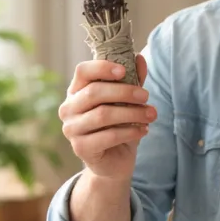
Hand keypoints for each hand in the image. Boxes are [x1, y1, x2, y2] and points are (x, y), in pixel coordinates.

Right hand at [58, 55, 154, 180]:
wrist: (114, 161)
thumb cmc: (118, 126)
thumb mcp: (127, 101)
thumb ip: (132, 80)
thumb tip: (139, 59)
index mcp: (76, 91)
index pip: (82, 71)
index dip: (102, 68)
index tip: (124, 71)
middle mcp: (68, 109)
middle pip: (94, 93)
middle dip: (124, 92)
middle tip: (146, 96)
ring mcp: (71, 129)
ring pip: (102, 115)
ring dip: (132, 113)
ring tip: (151, 115)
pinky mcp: (81, 148)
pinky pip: (108, 136)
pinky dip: (130, 132)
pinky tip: (144, 130)